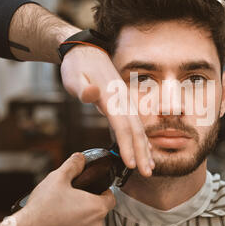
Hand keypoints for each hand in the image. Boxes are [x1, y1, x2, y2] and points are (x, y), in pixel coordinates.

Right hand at [8, 153, 115, 225]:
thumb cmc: (42, 207)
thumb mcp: (58, 177)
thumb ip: (73, 165)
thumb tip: (80, 158)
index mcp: (97, 207)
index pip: (111, 197)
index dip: (103, 191)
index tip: (92, 189)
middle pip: (100, 211)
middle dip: (90, 204)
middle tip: (74, 199)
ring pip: (91, 225)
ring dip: (83, 219)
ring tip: (66, 212)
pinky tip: (62, 224)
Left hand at [60, 45, 154, 176]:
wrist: (86, 52)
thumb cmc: (77, 66)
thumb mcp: (73, 76)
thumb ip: (83, 88)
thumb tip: (92, 93)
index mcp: (111, 97)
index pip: (122, 126)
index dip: (127, 146)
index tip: (131, 164)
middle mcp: (123, 101)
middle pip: (136, 130)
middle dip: (143, 153)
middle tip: (147, 173)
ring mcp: (126, 102)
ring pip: (139, 128)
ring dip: (145, 148)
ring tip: (150, 166)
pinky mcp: (124, 103)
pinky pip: (136, 124)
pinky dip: (141, 139)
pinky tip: (145, 149)